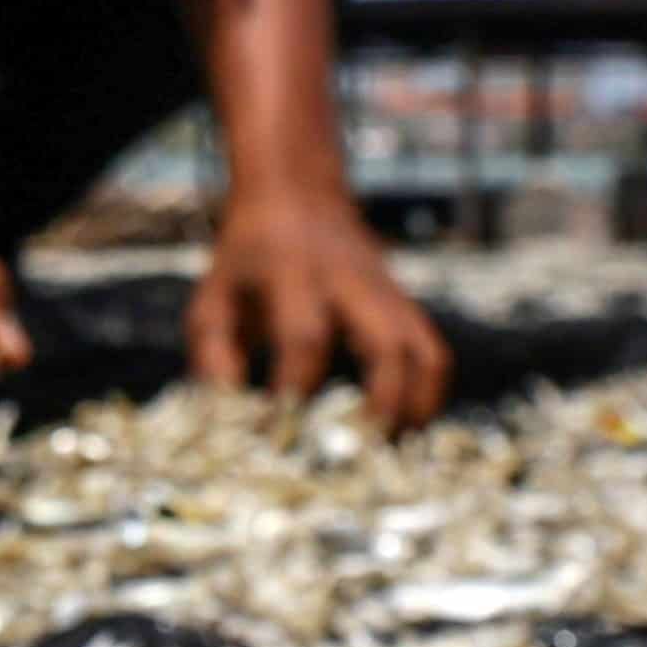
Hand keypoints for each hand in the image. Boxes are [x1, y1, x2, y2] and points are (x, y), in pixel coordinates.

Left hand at [192, 184, 448, 432]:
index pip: (304, 337)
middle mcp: (349, 281)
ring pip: (423, 350)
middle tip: (358, 454)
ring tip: (389, 452)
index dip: (296, 391)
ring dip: (414, 407)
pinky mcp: (404, 304)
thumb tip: (228, 420)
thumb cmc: (247, 259)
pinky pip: (432, 352)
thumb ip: (215, 357)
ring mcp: (385, 292)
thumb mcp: (214, 297)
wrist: (295, 193)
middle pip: (386, 343)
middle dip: (380, 405)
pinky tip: (405, 430)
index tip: (279, 438)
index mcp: (293, 275)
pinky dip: (427, 396)